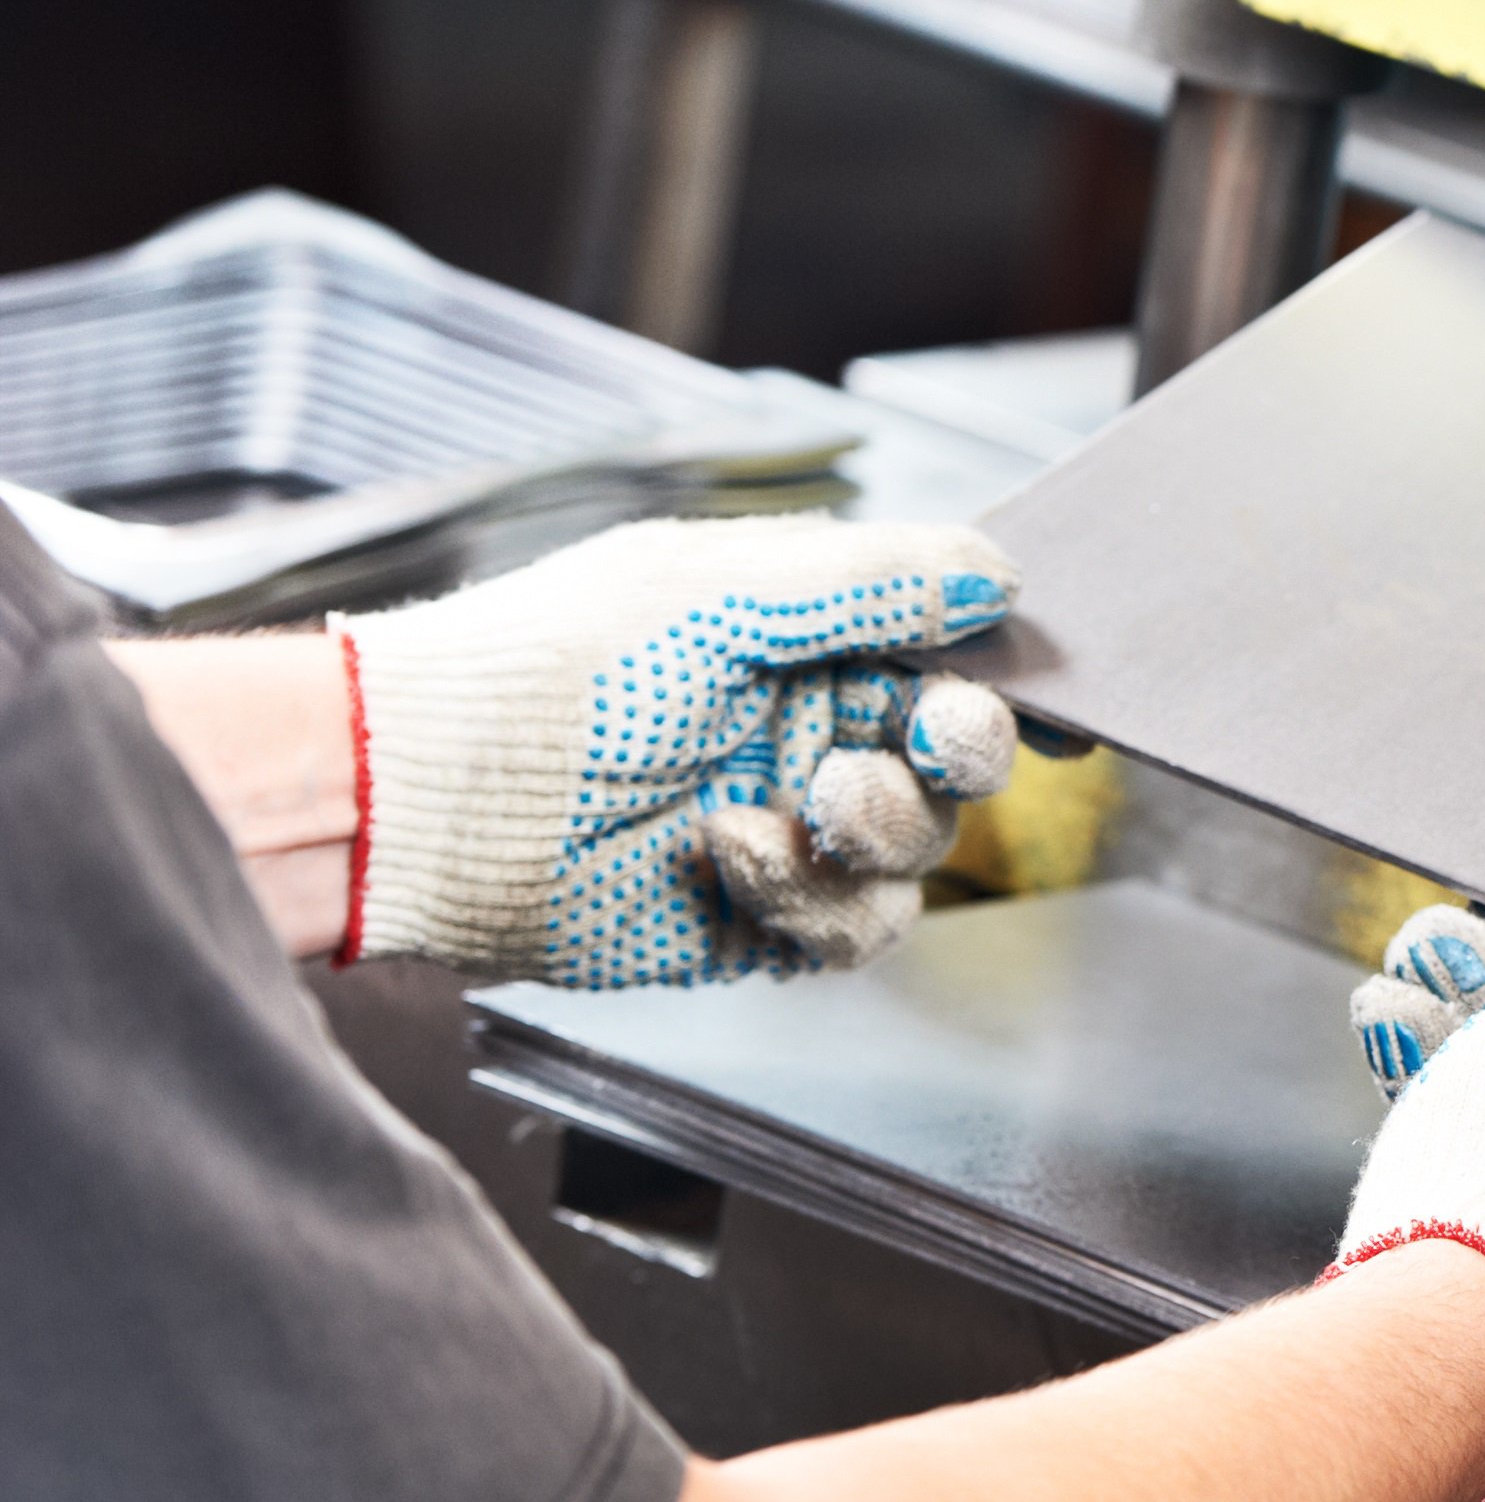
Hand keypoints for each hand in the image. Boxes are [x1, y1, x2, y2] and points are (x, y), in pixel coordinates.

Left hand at [330, 516, 1022, 984]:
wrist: (429, 802)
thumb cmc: (547, 673)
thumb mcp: (719, 591)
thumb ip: (872, 580)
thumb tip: (998, 576)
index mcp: (802, 633)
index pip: (942, 644)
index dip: (999, 665)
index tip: (1038, 688)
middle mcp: (805, 727)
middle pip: (959, 748)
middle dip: (961, 744)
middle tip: (932, 739)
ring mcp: (789, 824)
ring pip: (923, 844)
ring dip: (883, 823)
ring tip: (808, 801)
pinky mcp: (761, 918)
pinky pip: (857, 925)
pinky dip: (811, 893)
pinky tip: (731, 855)